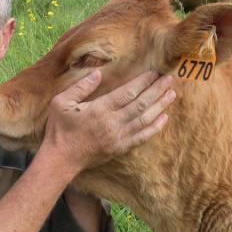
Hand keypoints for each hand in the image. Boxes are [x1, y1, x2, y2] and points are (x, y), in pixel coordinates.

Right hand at [42, 69, 176, 175]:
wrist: (61, 159)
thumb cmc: (59, 129)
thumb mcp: (61, 102)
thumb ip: (80, 87)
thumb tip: (98, 73)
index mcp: (99, 109)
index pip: (127, 93)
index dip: (143, 82)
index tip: (154, 72)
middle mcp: (112, 123)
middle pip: (141, 104)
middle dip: (157, 90)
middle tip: (169, 79)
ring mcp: (118, 137)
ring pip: (145, 119)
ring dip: (160, 106)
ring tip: (172, 94)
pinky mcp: (120, 148)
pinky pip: (142, 137)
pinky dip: (155, 127)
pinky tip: (164, 118)